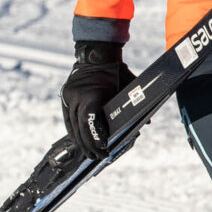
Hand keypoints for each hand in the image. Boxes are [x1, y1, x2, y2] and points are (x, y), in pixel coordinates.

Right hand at [63, 42, 134, 156]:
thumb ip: (135, 103)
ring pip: (71, 124)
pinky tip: (79, 141)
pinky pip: (67, 118)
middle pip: (80, 126)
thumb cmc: (117, 70)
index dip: (96, 135)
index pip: (91, 119)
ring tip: (88, 153)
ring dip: (79, 141)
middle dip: (89, 144)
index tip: (103, 148)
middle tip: (97, 157)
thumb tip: (147, 123)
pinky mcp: (64, 96)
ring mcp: (68, 96)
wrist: (96, 54)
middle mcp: (77, 96)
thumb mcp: (129, 85)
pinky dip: (73, 130)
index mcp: (92, 93)